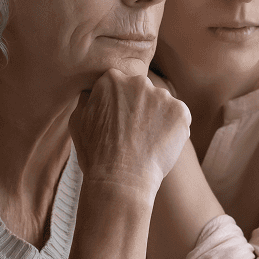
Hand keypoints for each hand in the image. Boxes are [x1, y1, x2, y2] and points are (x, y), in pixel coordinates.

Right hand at [70, 68, 190, 197]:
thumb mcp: (77, 121)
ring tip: (147, 143)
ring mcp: (162, 96)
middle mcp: (138, 81)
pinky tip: (160, 146)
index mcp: (112, 80)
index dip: (119, 105)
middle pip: (142, 91)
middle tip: (133, 134)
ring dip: (158, 118)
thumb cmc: (95, 154)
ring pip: (162, 104)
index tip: (118, 122)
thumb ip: (87, 99)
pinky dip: (173, 130)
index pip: (120, 85)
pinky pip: (179, 118)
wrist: (121, 178)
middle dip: (140, 108)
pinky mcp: (180, 111)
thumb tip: (93, 92)